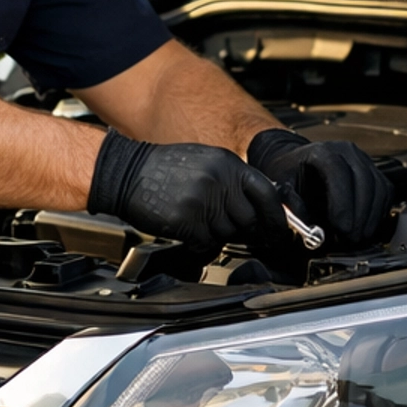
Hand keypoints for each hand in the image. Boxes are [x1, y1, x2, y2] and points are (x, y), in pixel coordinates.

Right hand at [90, 132, 292, 260]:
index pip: (267, 193)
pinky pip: (206, 243)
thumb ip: (232, 181)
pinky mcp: (187, 221)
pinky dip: (200, 244)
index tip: (278, 229)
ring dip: (217, 235)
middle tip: (236, 232)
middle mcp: (219, 181)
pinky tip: (188, 231)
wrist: (127, 172)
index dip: (277, 216)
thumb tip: (259, 206)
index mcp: (227, 164)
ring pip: (228, 234)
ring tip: (200, 223)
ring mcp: (203, 201)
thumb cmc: (163, 168)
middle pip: (249, 220)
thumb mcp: (205, 162)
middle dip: (245, 231)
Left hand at [244, 129, 392, 248]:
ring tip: (357, 238)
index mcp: (322, 151)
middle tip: (350, 239)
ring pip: (379, 188)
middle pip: (364, 181)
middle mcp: (347, 151)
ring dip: (370, 218)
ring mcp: (363, 160)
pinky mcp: (374, 172)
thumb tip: (308, 228)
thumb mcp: (280, 185)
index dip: (342, 202)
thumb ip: (291, 205)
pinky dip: (378, 213)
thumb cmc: (289, 173)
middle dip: (359, 215)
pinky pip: (385, 192)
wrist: (296, 162)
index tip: (341, 227)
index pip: (338, 171)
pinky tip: (365, 228)